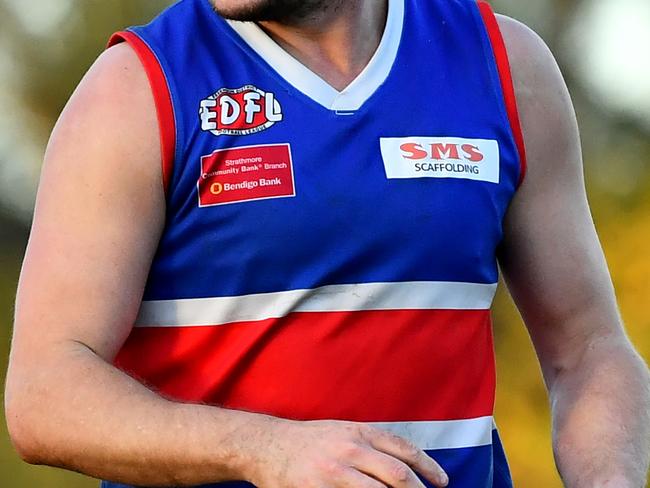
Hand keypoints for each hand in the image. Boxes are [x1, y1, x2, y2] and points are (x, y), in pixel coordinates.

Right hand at [246, 417, 448, 487]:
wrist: (267, 445)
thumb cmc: (309, 439)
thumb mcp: (342, 430)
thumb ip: (370, 443)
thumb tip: (404, 463)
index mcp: (359, 432)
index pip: (404, 449)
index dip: (428, 467)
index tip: (442, 482)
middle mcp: (350, 450)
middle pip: (397, 475)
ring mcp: (334, 472)